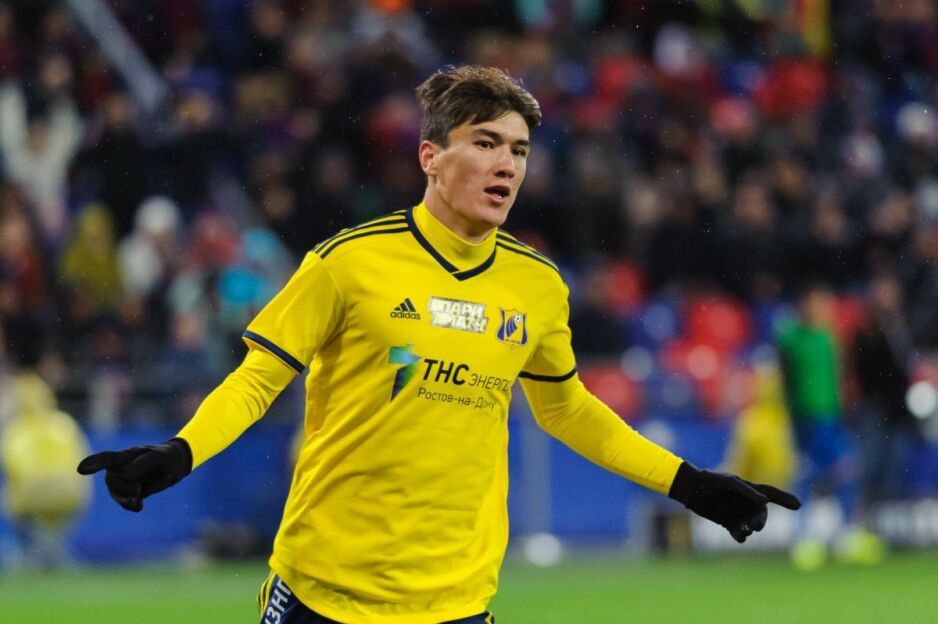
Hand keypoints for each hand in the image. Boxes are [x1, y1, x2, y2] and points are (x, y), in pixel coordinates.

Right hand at [77, 438, 192, 511]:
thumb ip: (143, 464)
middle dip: (123, 488)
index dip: (93, 463)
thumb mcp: (159, 457)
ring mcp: (124, 481)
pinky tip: (140, 506)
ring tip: (137, 501)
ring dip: (125, 499)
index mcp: (125, 456)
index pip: (105, 459)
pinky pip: (125, 503)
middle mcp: (120, 468)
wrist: (176, 464)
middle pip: (111, 481)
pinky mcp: (131, 493)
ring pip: (115, 493)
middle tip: (138, 488)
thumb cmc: (166, 456)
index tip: (80, 469)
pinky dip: (131, 506)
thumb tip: (124, 476)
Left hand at [668, 462, 800, 542]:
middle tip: (755, 526)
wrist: (692, 490)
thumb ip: (748, 492)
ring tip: (742, 528)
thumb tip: (765, 501)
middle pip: (761, 516)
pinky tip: (738, 534)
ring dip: (749, 529)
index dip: (785, 499)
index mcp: (750, 490)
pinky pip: (740, 534)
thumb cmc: (712, 482)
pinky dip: (741, 536)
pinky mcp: (728, 524)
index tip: (798, 505)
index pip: (772, 494)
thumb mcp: (730, 483)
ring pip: (751, 527)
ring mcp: (738, 514)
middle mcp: (747, 503)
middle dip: (760, 522)